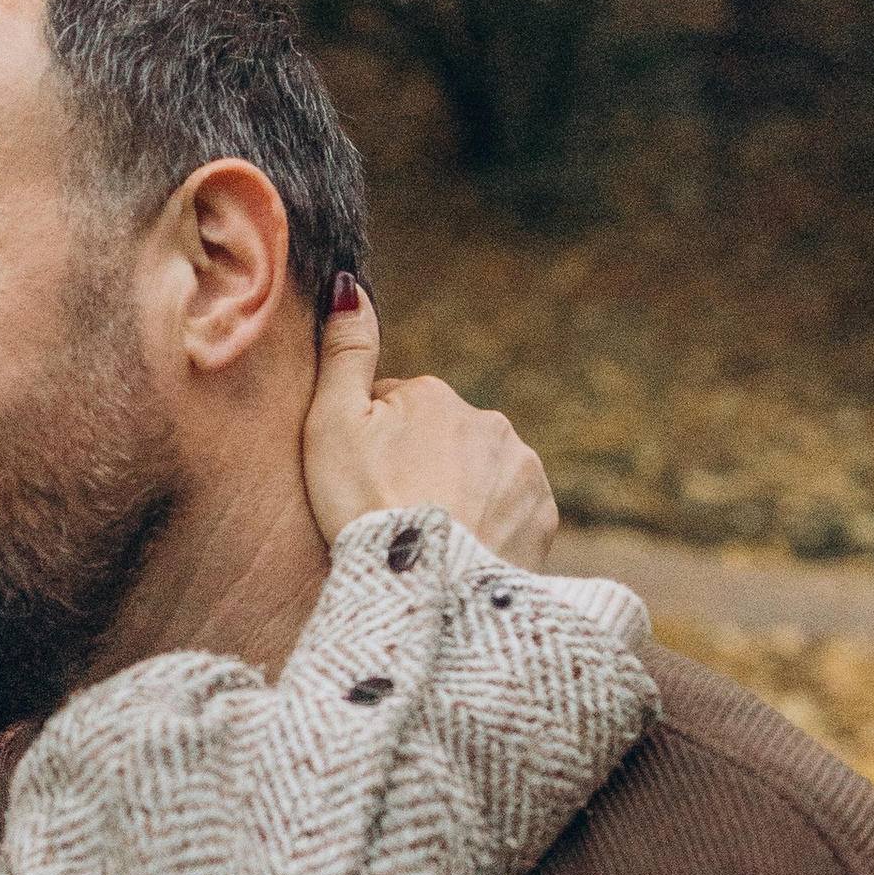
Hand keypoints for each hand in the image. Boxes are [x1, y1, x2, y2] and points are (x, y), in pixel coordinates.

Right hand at [302, 280, 558, 568]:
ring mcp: (522, 468)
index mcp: (434, 394)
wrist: (425, 589)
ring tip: (430, 537)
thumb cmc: (364, 507)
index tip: (362, 481)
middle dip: (422, 465)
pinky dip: (490, 526)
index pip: (396, 408)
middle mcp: (489, 420)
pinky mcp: (543, 516)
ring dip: (460, 495)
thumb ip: (344, 352)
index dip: (372, 445)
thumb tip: (350, 285)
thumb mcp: (330, 425)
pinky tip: (463, 551)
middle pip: (442, 440)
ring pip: (480, 473)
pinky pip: (510, 512)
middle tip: (394, 512)